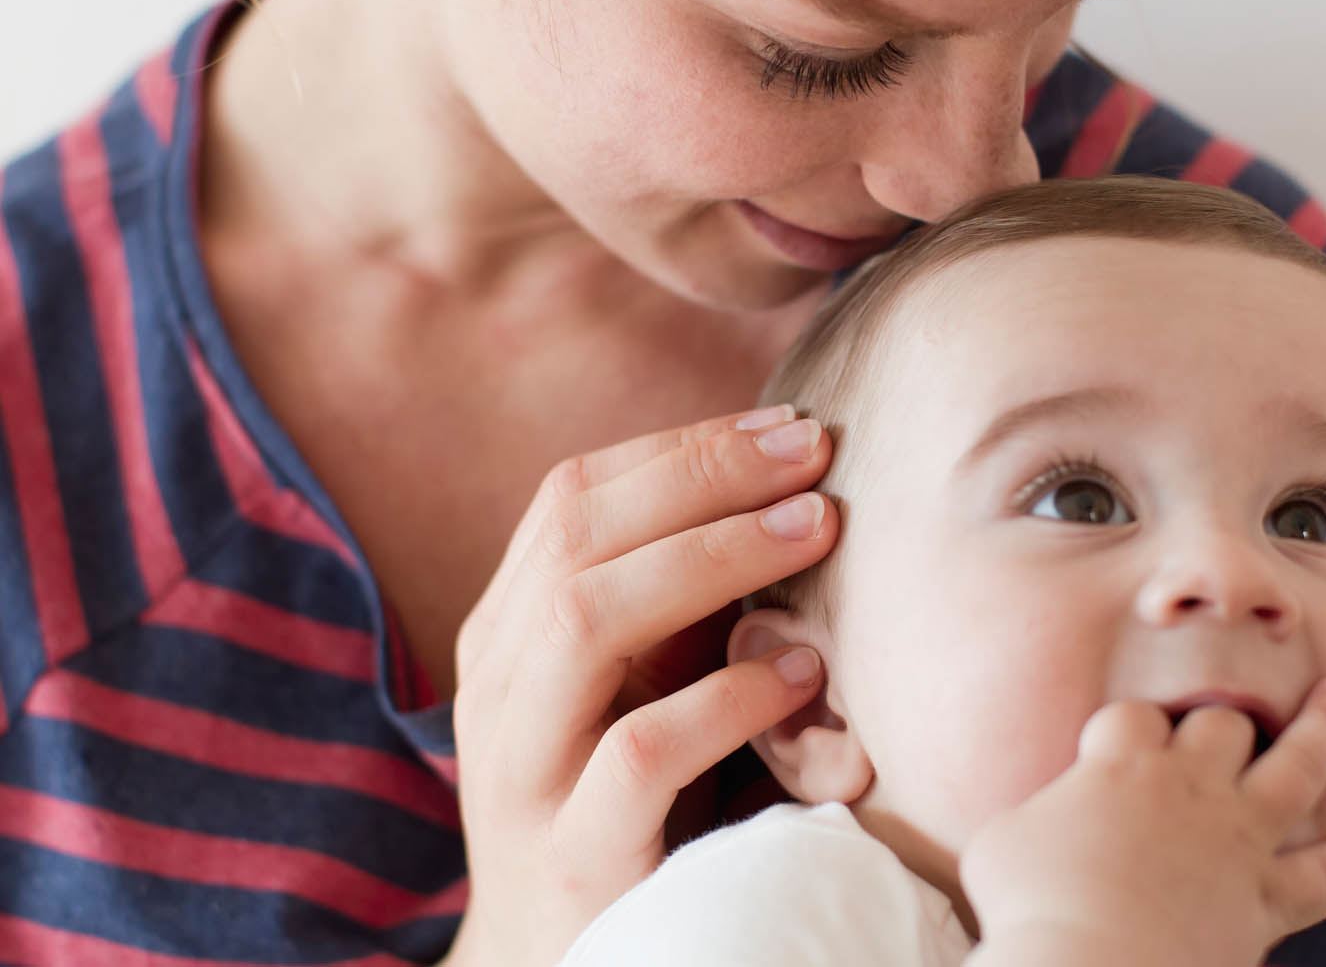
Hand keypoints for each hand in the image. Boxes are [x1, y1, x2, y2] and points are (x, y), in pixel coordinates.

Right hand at [440, 406, 836, 965]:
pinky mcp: (574, 857)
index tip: (784, 425)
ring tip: (816, 533)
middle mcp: (497, 686)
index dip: (681, 447)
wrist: (559, 961)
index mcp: (508, 629)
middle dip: (704, 477)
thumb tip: (791, 483)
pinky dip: (729, 697)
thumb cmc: (631, 802)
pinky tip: (802, 671)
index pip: (572, 496)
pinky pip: (640, 752)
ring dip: (713, 558)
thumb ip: (680, 598)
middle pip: (578, 537)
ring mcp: (523, 772)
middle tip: (814, 456)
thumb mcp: (641, 682)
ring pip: (587, 620)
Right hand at [961, 678, 1325, 966]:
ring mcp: (1235, 840)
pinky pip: (1320, 875)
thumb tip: (1038, 822)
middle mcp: (1188, 787)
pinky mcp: (1265, 900)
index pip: (1133, 716)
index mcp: (1121, 764)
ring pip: (1298, 768)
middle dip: (1223, 721)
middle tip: (1233, 719)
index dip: (1128, 728)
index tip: (1119, 747)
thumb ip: (1032, 816)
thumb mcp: (1000, 842)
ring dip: (1325, 729)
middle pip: (1222, 723)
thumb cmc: (1029, 904)